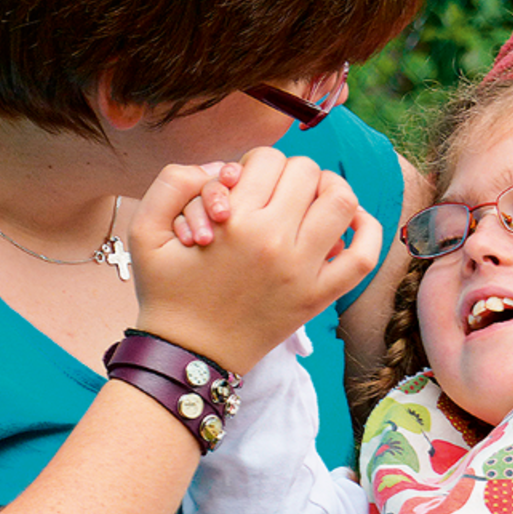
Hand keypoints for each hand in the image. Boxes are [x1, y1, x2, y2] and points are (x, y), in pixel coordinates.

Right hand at [129, 148, 381, 373]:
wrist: (187, 354)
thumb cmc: (167, 291)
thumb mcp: (145, 232)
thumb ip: (171, 183)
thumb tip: (222, 167)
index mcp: (235, 222)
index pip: (267, 160)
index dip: (256, 163)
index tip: (246, 184)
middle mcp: (273, 242)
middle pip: (306, 172)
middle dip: (290, 173)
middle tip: (276, 192)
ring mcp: (302, 271)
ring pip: (341, 202)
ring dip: (331, 189)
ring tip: (313, 199)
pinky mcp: (318, 297)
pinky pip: (363, 257)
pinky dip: (368, 231)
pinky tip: (352, 221)